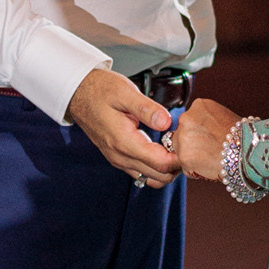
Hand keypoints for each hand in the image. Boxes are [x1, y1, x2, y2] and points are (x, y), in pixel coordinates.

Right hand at [66, 67, 179, 184]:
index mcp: (124, 142)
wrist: (78, 94)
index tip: (190, 144)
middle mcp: (120, 156)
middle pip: (158, 176)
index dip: (179, 157)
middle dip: (176, 165)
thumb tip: (167, 122)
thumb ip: (147, 109)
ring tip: (176, 147)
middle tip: (187, 145)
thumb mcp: (125, 92)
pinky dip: (156, 166)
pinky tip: (163, 149)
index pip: (160, 163)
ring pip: (150, 178)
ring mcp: (118, 160)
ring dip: (167, 168)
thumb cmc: (101, 91)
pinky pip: (141, 171)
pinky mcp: (118, 158)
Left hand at [175, 96, 238, 180]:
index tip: (209, 140)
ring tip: (212, 158)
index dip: (199, 134)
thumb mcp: (223, 118)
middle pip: (180, 135)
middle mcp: (186, 118)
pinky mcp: (182, 156)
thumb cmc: (242, 137)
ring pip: (180, 151)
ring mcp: (183, 137)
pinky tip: (209, 165)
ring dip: (191, 157)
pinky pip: (184, 166)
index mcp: (198, 105)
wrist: (248, 151)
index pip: (188, 122)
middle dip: (191, 144)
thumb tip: (198, 134)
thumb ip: (205, 122)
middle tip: (211, 150)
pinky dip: (194, 169)